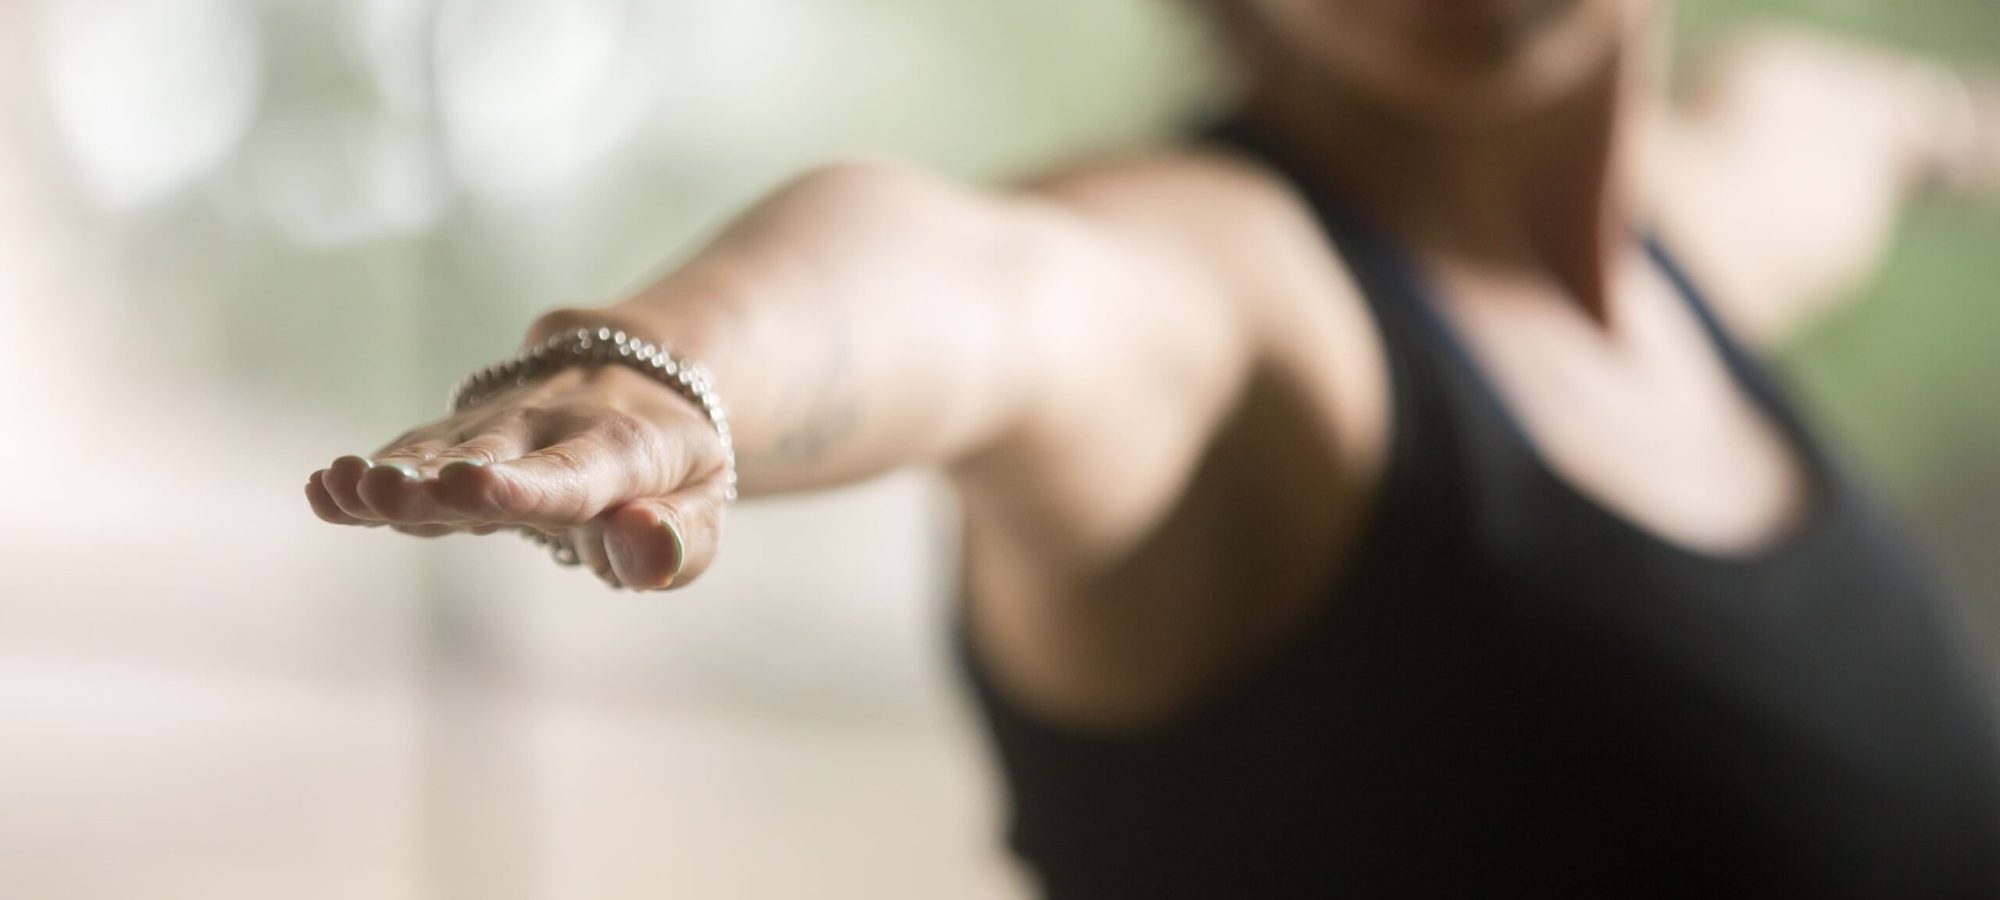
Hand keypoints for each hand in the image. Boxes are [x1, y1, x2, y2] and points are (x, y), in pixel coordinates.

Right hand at [305, 361, 730, 590]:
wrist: (638, 380)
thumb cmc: (673, 467)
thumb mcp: (703, 503)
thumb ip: (681, 539)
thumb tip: (644, 552)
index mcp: (620, 447)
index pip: (571, 472)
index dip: (523, 484)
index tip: (475, 487)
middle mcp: (549, 425)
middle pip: (488, 454)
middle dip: (438, 476)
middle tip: (388, 489)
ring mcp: (495, 426)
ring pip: (439, 451)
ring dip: (390, 472)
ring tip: (339, 486)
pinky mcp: (455, 435)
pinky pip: (413, 453)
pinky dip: (372, 474)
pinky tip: (324, 489)